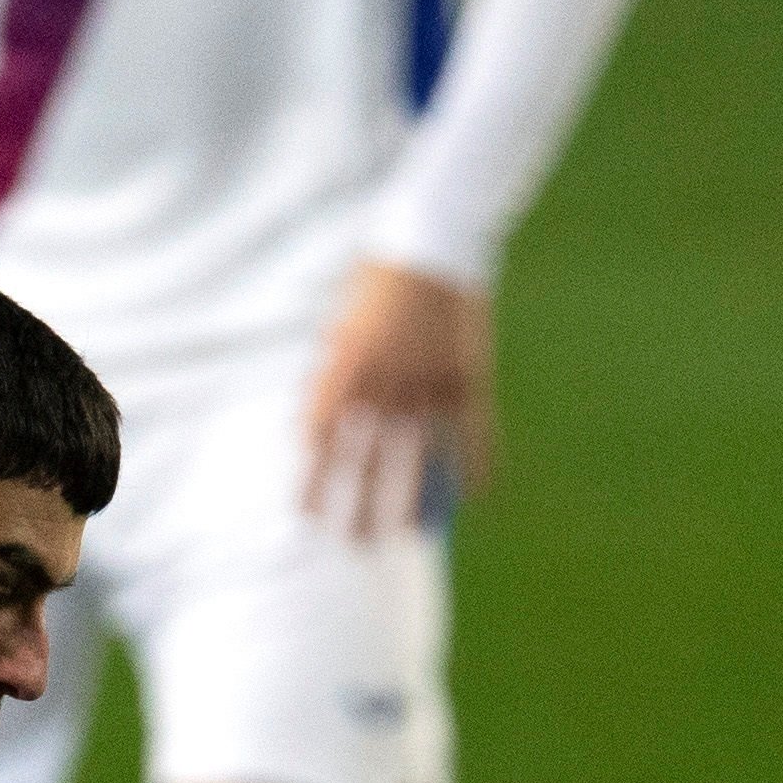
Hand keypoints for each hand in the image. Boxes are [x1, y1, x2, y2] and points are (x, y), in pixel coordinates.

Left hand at [300, 261, 493, 538]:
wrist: (435, 235)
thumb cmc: (378, 274)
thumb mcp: (340, 322)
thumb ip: (331, 373)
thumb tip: (318, 423)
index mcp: (345, 367)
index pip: (322, 440)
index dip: (314, 482)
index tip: (308, 515)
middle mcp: (386, 383)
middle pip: (369, 463)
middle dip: (360, 510)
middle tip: (353, 546)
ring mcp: (431, 383)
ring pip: (420, 459)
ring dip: (413, 503)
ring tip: (407, 537)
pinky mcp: (469, 377)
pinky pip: (473, 434)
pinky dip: (474, 468)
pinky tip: (472, 498)